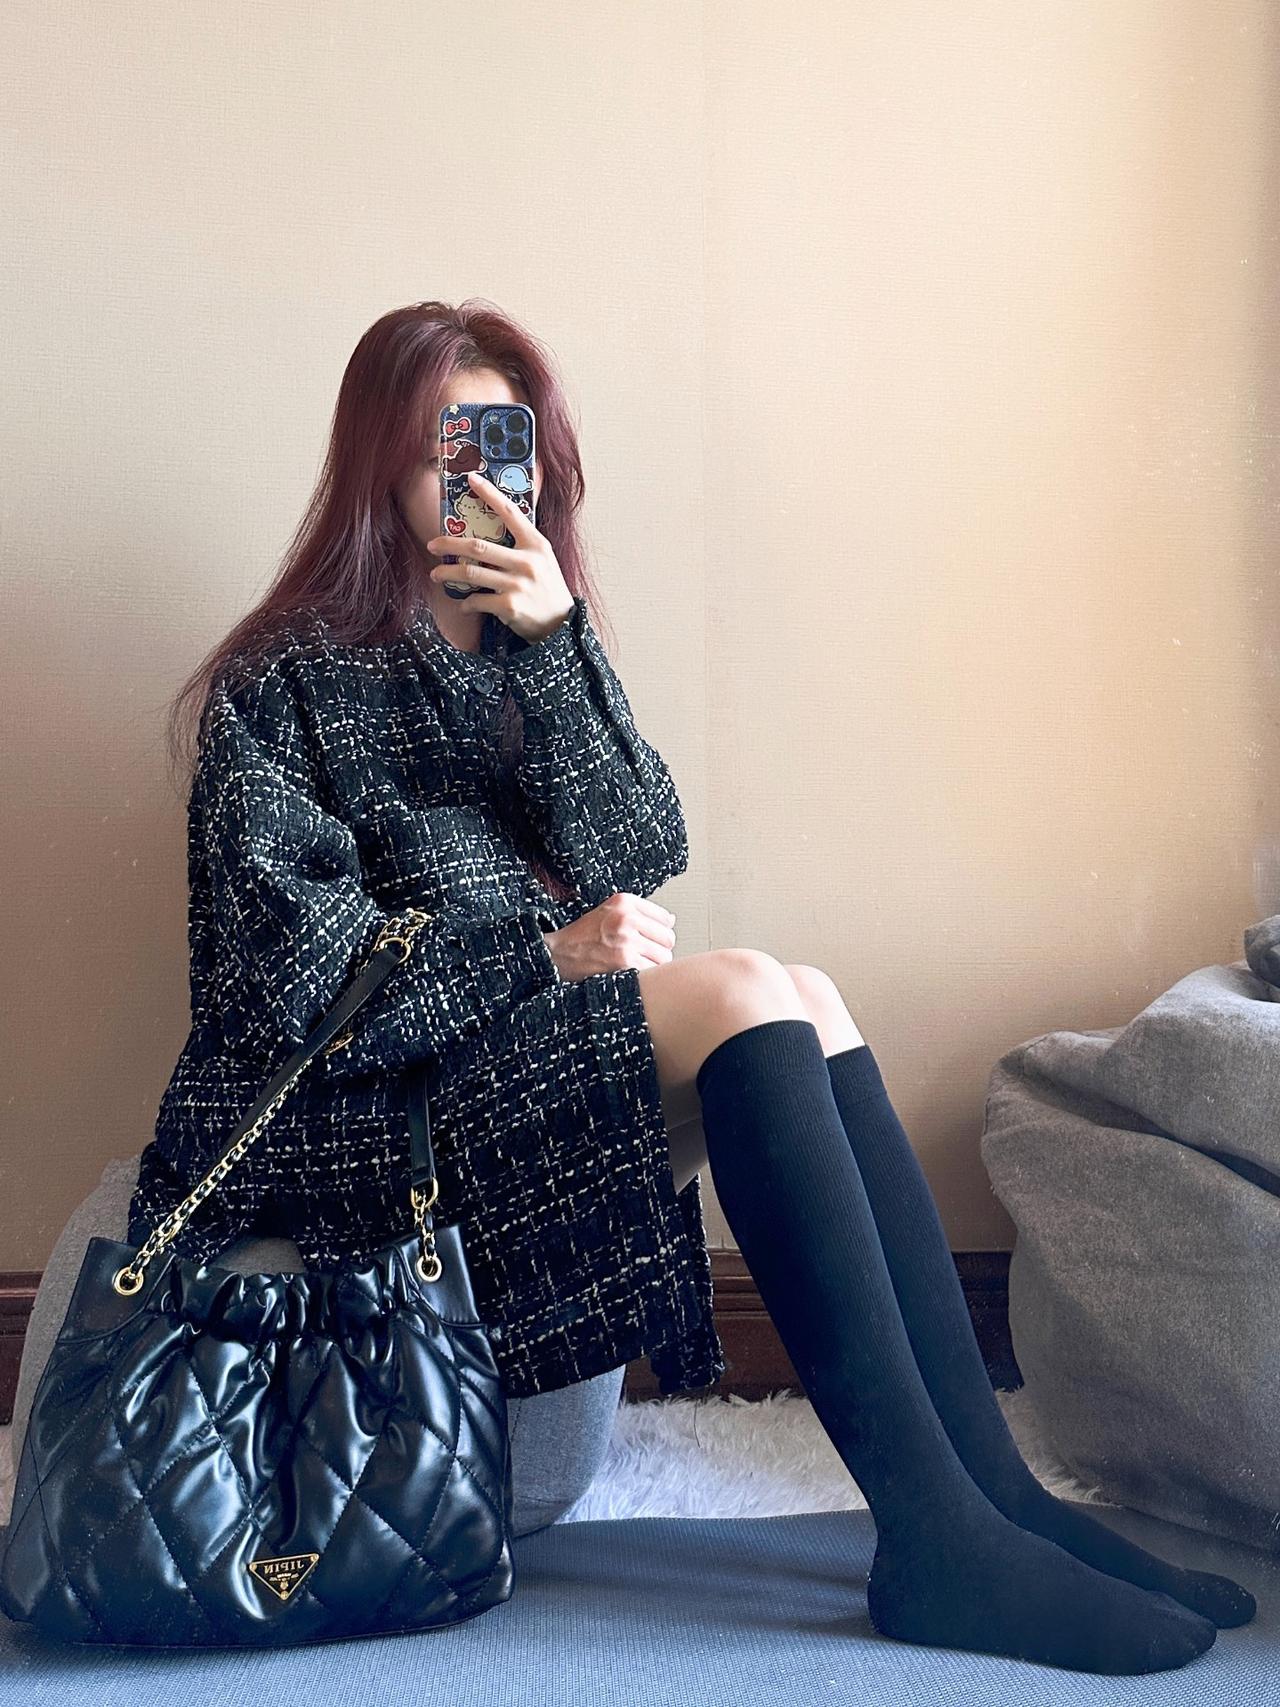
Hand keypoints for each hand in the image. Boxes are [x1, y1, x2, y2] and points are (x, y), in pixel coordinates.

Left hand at [424, 470, 572, 645]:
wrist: (561, 623)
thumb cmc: (547, 587)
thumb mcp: (543, 559)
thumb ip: (522, 544)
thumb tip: (489, 529)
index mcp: (536, 544)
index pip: (510, 512)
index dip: (489, 493)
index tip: (471, 479)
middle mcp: (527, 562)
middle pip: (477, 546)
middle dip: (449, 544)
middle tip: (432, 544)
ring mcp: (518, 584)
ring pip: (470, 573)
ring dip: (447, 573)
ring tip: (436, 574)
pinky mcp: (510, 606)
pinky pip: (477, 600)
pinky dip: (466, 602)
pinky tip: (464, 603)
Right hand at [541, 892, 676, 980]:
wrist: (556, 955)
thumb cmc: (581, 937)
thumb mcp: (608, 912)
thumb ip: (638, 913)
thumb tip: (670, 921)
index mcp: (624, 902)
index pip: (665, 918)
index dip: (659, 933)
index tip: (648, 940)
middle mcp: (626, 918)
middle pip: (668, 938)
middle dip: (658, 950)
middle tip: (642, 955)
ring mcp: (627, 940)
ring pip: (664, 957)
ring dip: (653, 965)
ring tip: (634, 965)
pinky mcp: (625, 962)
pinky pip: (653, 971)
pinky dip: (645, 977)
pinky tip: (630, 974)